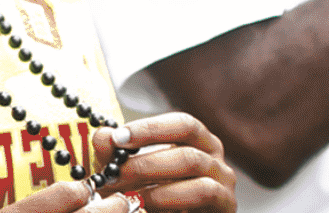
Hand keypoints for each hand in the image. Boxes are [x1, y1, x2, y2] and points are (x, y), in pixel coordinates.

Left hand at [91, 113, 238, 211]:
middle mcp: (215, 160)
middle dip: (145, 164)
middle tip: (113, 175)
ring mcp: (223, 185)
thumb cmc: (152, 198)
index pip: (182, 124)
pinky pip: (205, 196)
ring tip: (129, 196)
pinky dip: (173, 200)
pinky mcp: (226, 207)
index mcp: (197, 142)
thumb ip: (115, 155)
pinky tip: (148, 206)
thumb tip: (102, 135)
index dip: (150, 129)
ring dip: (157, 187)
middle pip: (187, 153)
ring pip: (197, 177)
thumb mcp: (128, 174)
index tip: (118, 138)